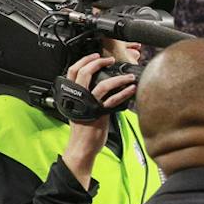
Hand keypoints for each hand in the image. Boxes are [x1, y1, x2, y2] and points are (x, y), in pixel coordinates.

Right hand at [60, 54, 137, 178]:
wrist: (82, 146)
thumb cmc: (82, 130)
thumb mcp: (80, 108)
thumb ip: (87, 97)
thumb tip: (101, 86)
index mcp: (71, 94)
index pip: (73, 71)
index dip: (84, 61)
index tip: (95, 56)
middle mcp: (79, 97)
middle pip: (85, 73)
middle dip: (99, 63)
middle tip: (110, 60)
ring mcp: (90, 104)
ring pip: (103, 85)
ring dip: (119, 78)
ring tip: (128, 76)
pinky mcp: (100, 113)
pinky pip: (113, 100)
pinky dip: (124, 93)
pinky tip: (131, 89)